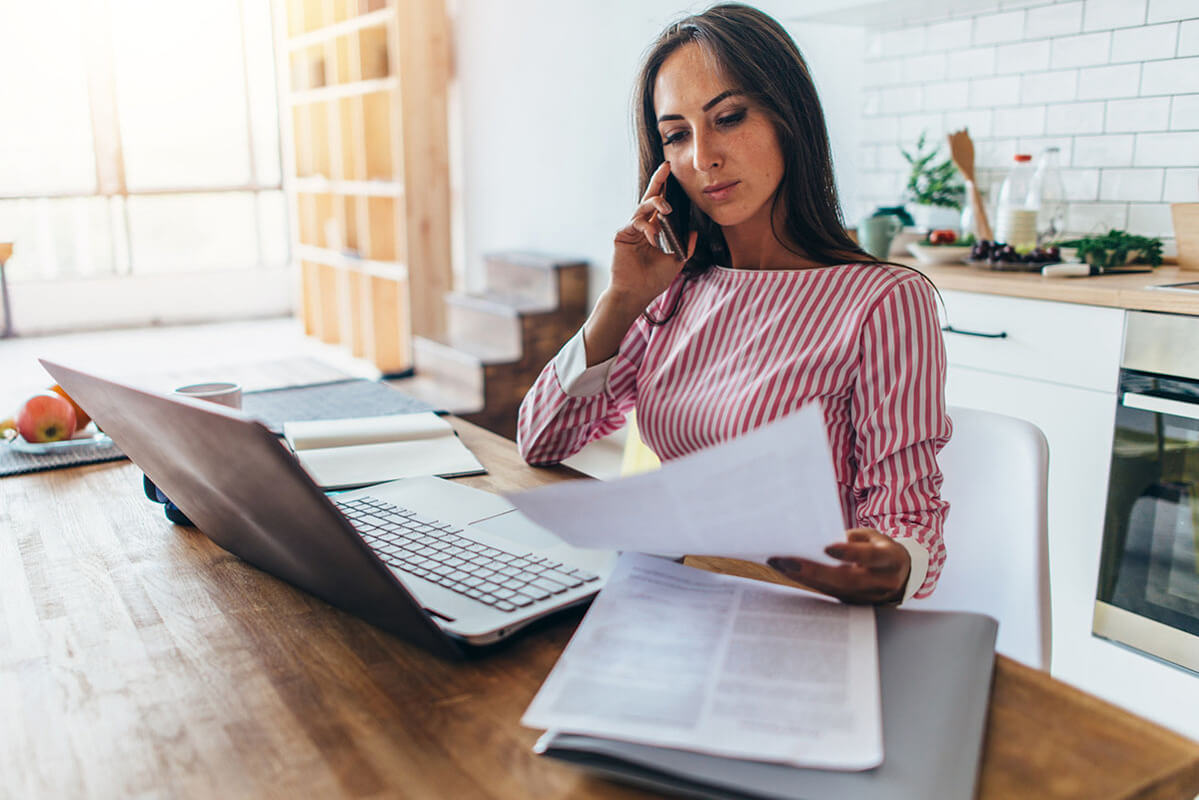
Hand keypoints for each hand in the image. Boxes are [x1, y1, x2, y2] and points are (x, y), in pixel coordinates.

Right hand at [609, 161, 696, 308]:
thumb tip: (694, 232)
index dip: (665, 190)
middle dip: (658, 182)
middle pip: (649, 198)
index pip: (660, 206)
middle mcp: (641, 227)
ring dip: (656, 203)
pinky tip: (655, 238)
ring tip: (668, 208)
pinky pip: (636, 223)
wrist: (636, 295)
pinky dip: (648, 228)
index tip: (673, 174)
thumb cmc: (653, 280)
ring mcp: (631, 230)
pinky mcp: (622, 235)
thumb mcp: (676, 262)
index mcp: (653, 230)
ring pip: (642, 207)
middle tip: (666, 167)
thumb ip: (685, 247)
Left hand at [767, 529, 910, 604]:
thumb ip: (852, 539)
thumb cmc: (881, 548)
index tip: (826, 548)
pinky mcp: (853, 603)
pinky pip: (828, 593)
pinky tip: (786, 571)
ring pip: (833, 589)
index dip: (850, 554)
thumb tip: (820, 542)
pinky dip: (806, 582)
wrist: (899, 575)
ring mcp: (867, 598)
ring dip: (803, 578)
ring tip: (778, 563)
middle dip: (814, 571)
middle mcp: (881, 582)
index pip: (871, 557)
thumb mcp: (873, 536)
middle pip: (847, 580)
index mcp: (890, 560)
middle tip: (786, 560)